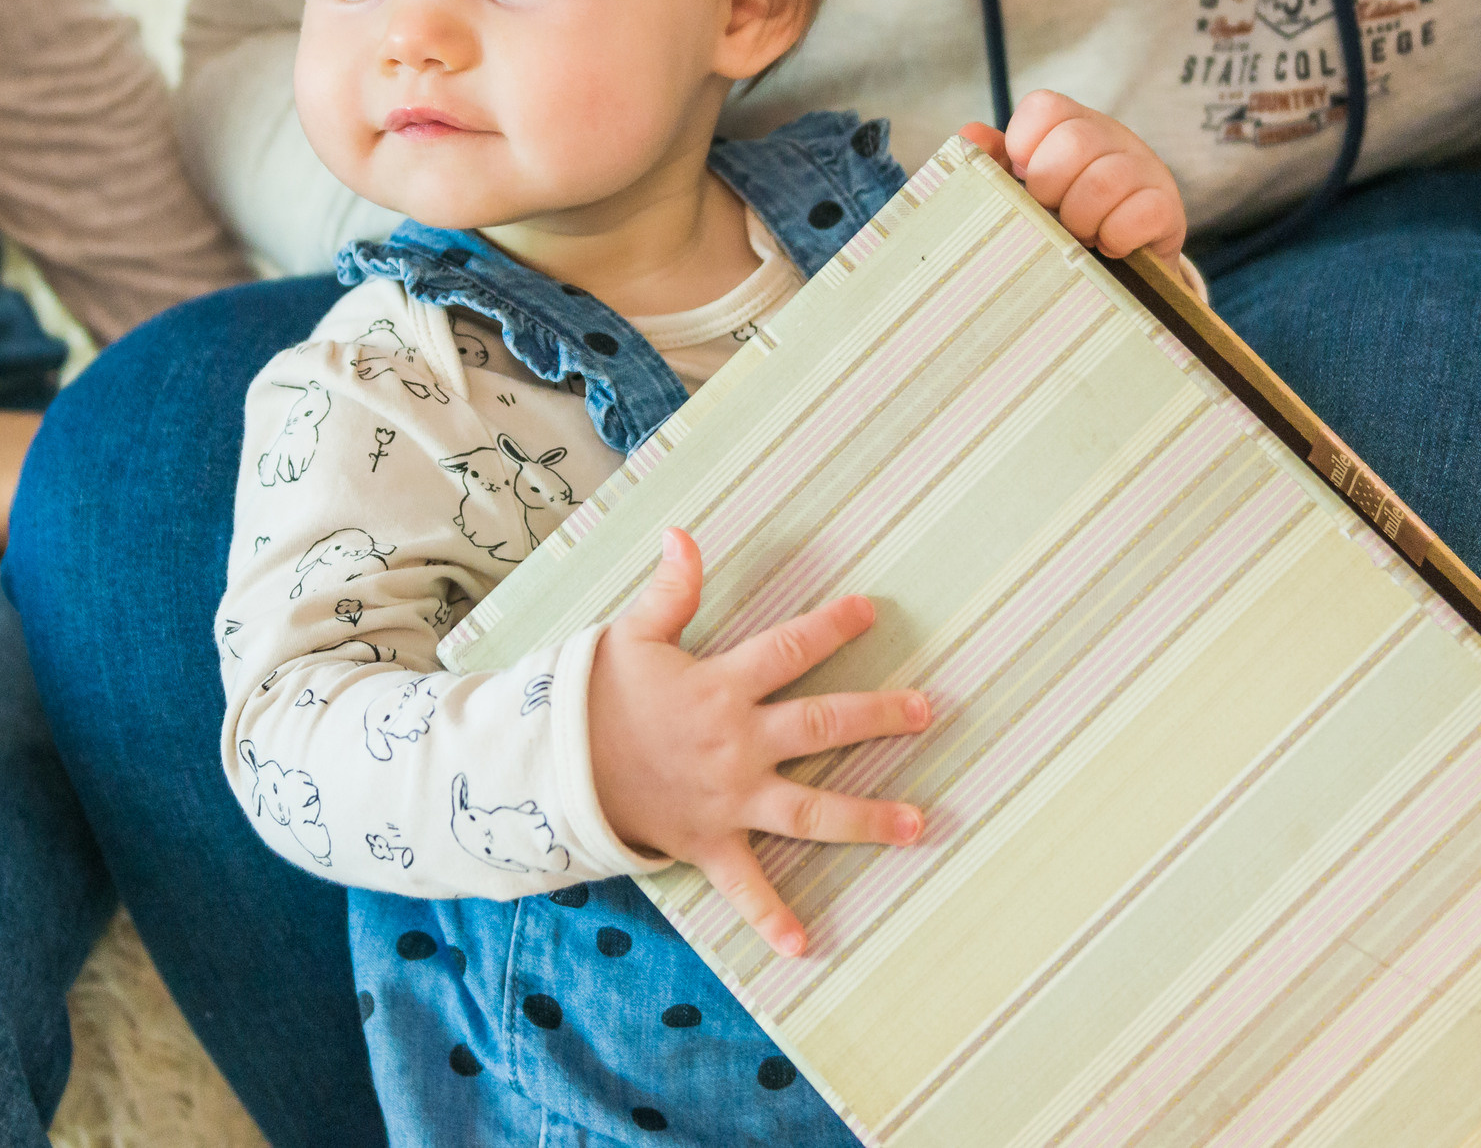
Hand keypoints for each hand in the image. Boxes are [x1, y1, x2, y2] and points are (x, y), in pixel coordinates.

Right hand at [587, 528, 930, 956]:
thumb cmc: (595, 697)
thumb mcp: (631, 636)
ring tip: (918, 825)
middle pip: (822, 726)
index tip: (871, 611)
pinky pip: (746, 885)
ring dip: (867, 819)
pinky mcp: (709, 842)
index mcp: (721, 687)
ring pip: (810, 809)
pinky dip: (772, 918)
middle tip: (927, 712)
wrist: (552, 767)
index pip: (790, 649)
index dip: (832, 626)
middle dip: (880, 717)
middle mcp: (737, 743)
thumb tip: (683, 533)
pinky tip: (806, 947)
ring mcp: (729, 797)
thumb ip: (669, 590)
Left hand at [960, 90, 1186, 259]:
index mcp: (1072, 124)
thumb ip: (993, 163)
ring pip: (1104, 181)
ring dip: (1081, 219)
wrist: (1122, 262)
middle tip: (1054, 214)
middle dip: (1051, 189)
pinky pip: (1140, 213)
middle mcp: (1112, 137)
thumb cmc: (1064, 216)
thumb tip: (971, 136)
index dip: (1024, 147)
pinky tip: (1110, 246)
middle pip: (1073, 142)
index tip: (1025, 179)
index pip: (1043, 108)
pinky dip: (1115, 237)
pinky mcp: (1167, 208)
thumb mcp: (1025, 188)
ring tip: (1081, 236)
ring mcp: (1144, 169)